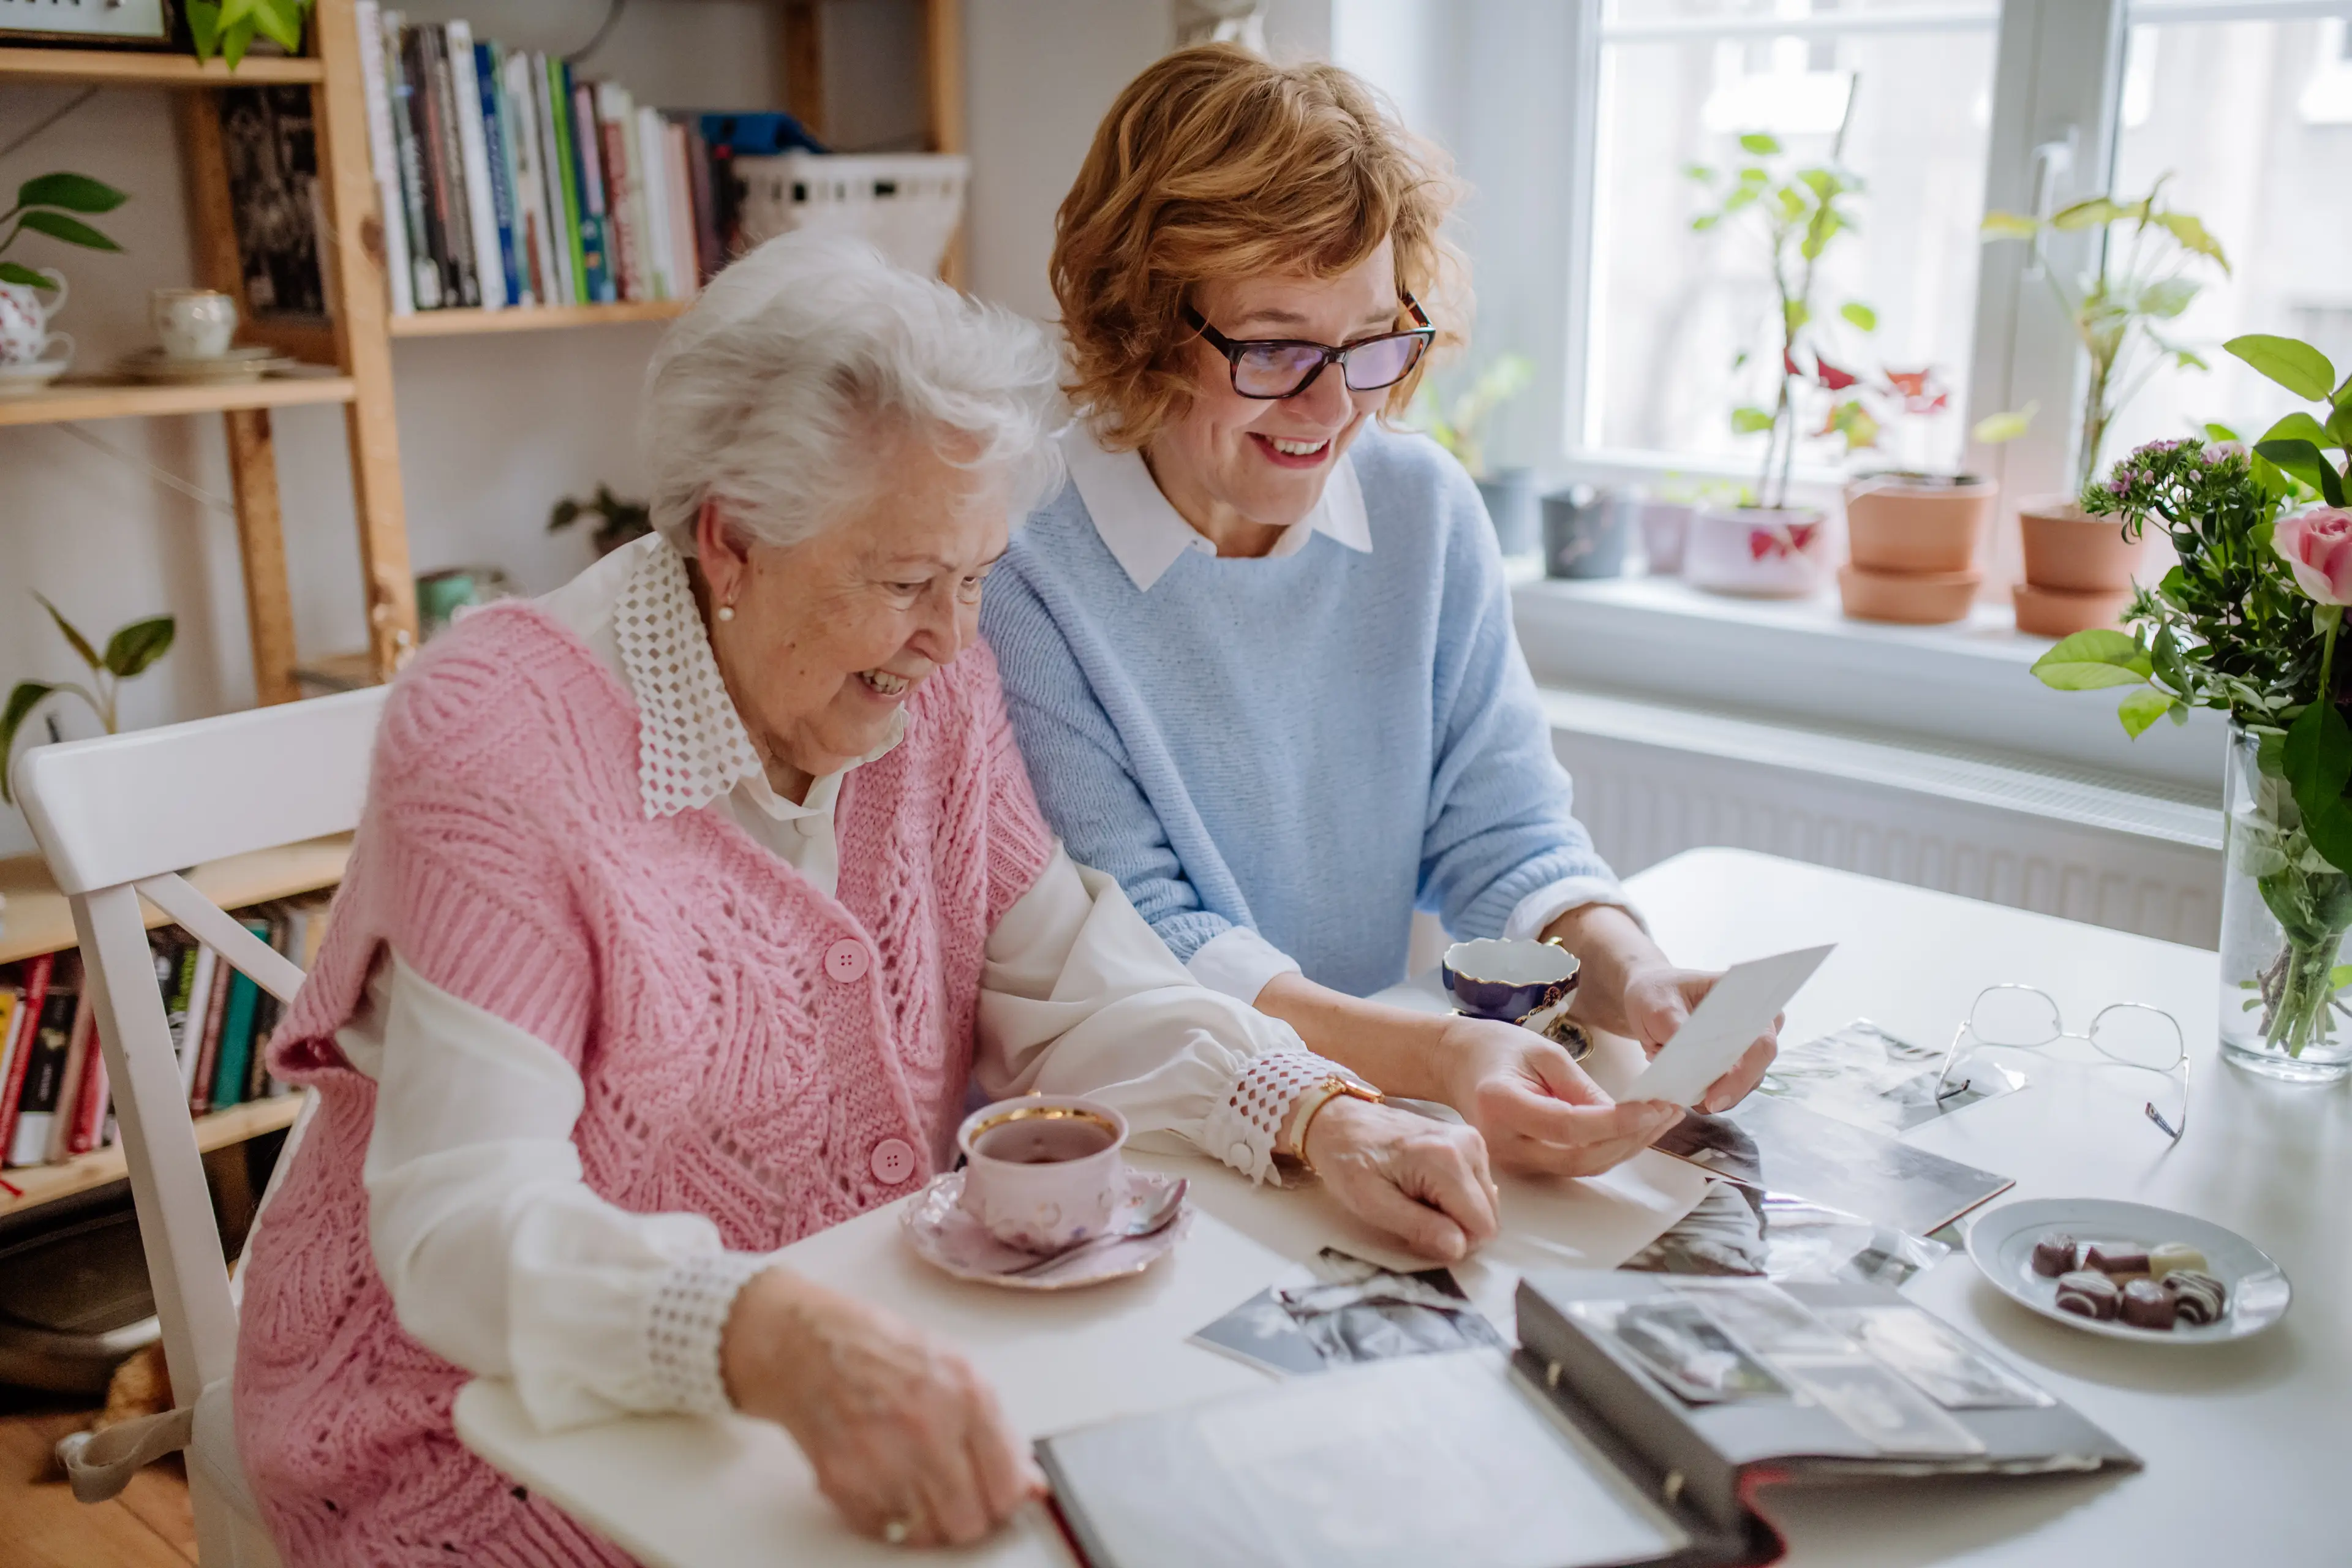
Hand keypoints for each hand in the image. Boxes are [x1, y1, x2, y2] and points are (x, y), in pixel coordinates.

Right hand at [721, 1268, 1042, 1546]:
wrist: (807, 1344)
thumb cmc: (880, 1349)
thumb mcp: (957, 1369)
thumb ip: (997, 1430)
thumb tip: (1028, 1482)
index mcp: (967, 1397)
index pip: (1008, 1485)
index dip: (1006, 1497)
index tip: (999, 1495)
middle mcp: (929, 1432)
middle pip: (970, 1521)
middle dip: (970, 1515)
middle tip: (960, 1495)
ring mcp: (885, 1461)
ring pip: (929, 1534)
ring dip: (930, 1519)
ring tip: (919, 1486)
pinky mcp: (845, 1483)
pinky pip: (885, 1530)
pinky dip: (890, 1517)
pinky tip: (888, 1482)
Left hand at [1300, 1094, 1499, 1262]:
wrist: (1340, 1120)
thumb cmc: (1348, 1161)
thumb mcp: (1372, 1203)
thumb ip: (1419, 1228)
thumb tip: (1459, 1249)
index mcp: (1448, 1160)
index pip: (1482, 1226)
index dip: (1456, 1243)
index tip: (1420, 1235)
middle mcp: (1470, 1146)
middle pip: (1488, 1215)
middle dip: (1457, 1229)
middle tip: (1415, 1218)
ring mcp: (1472, 1141)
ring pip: (1485, 1203)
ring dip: (1455, 1214)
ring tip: (1416, 1201)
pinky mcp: (1469, 1142)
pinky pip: (1477, 1187)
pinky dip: (1456, 1198)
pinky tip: (1425, 1189)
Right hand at [1438, 1014, 1680, 1175]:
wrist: (1456, 1066)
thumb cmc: (1495, 1048)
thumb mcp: (1542, 1051)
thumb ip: (1580, 1086)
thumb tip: (1623, 1114)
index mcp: (1500, 1105)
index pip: (1568, 1126)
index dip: (1615, 1121)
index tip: (1652, 1106)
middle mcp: (1503, 1142)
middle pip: (1580, 1156)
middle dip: (1631, 1137)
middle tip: (1667, 1110)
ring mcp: (1512, 1160)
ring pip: (1583, 1166)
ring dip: (1627, 1146)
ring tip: (1662, 1118)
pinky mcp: (1525, 1165)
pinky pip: (1575, 1163)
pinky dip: (1610, 1149)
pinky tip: (1636, 1129)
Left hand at [1541, 907, 1776, 1114]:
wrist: (1645, 996)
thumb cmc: (1650, 992)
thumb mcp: (1651, 1001)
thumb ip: (1669, 1022)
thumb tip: (1684, 1046)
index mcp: (1741, 991)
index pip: (1762, 1027)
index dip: (1748, 1059)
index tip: (1722, 1079)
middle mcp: (1754, 1014)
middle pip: (1758, 1058)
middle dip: (1734, 1082)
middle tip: (1704, 1101)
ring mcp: (1745, 1039)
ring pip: (1747, 1076)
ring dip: (1722, 1091)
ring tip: (1692, 1100)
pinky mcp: (1731, 1059)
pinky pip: (1730, 1082)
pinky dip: (1712, 1093)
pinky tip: (1689, 1098)